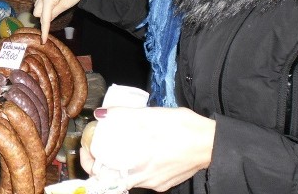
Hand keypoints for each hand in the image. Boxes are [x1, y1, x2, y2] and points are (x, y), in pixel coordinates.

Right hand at [32, 0, 96, 41]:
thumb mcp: (66, 4)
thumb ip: (55, 13)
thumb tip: (47, 21)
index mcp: (47, 0)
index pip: (44, 19)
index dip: (44, 31)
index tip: (43, 41)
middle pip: (37, 13)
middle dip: (42, 20)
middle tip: (52, 24)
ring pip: (37, 7)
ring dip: (42, 13)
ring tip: (52, 16)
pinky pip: (41, 1)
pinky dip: (44, 7)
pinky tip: (52, 8)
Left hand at [84, 107, 215, 191]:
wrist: (211, 142)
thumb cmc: (181, 129)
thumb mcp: (149, 115)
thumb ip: (123, 115)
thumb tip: (101, 115)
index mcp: (136, 166)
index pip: (101, 174)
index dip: (89, 162)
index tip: (86, 149)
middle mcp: (145, 180)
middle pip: (113, 175)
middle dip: (103, 159)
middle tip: (99, 144)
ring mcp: (156, 183)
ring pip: (129, 175)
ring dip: (120, 160)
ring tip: (119, 142)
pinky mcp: (166, 181)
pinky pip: (145, 174)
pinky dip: (137, 162)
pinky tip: (141, 147)